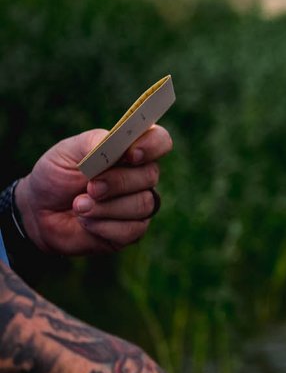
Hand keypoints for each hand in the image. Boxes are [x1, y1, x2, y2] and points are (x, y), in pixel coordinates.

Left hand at [15, 126, 171, 255]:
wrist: (39, 211)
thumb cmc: (56, 176)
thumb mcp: (66, 152)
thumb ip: (93, 142)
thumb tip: (115, 144)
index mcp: (129, 151)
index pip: (160, 141)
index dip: (152, 146)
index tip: (130, 154)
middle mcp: (140, 177)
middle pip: (151, 175)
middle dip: (118, 182)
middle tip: (90, 187)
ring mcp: (138, 204)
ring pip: (143, 204)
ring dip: (107, 207)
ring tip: (79, 206)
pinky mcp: (131, 231)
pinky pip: (132, 229)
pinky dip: (103, 226)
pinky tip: (86, 222)